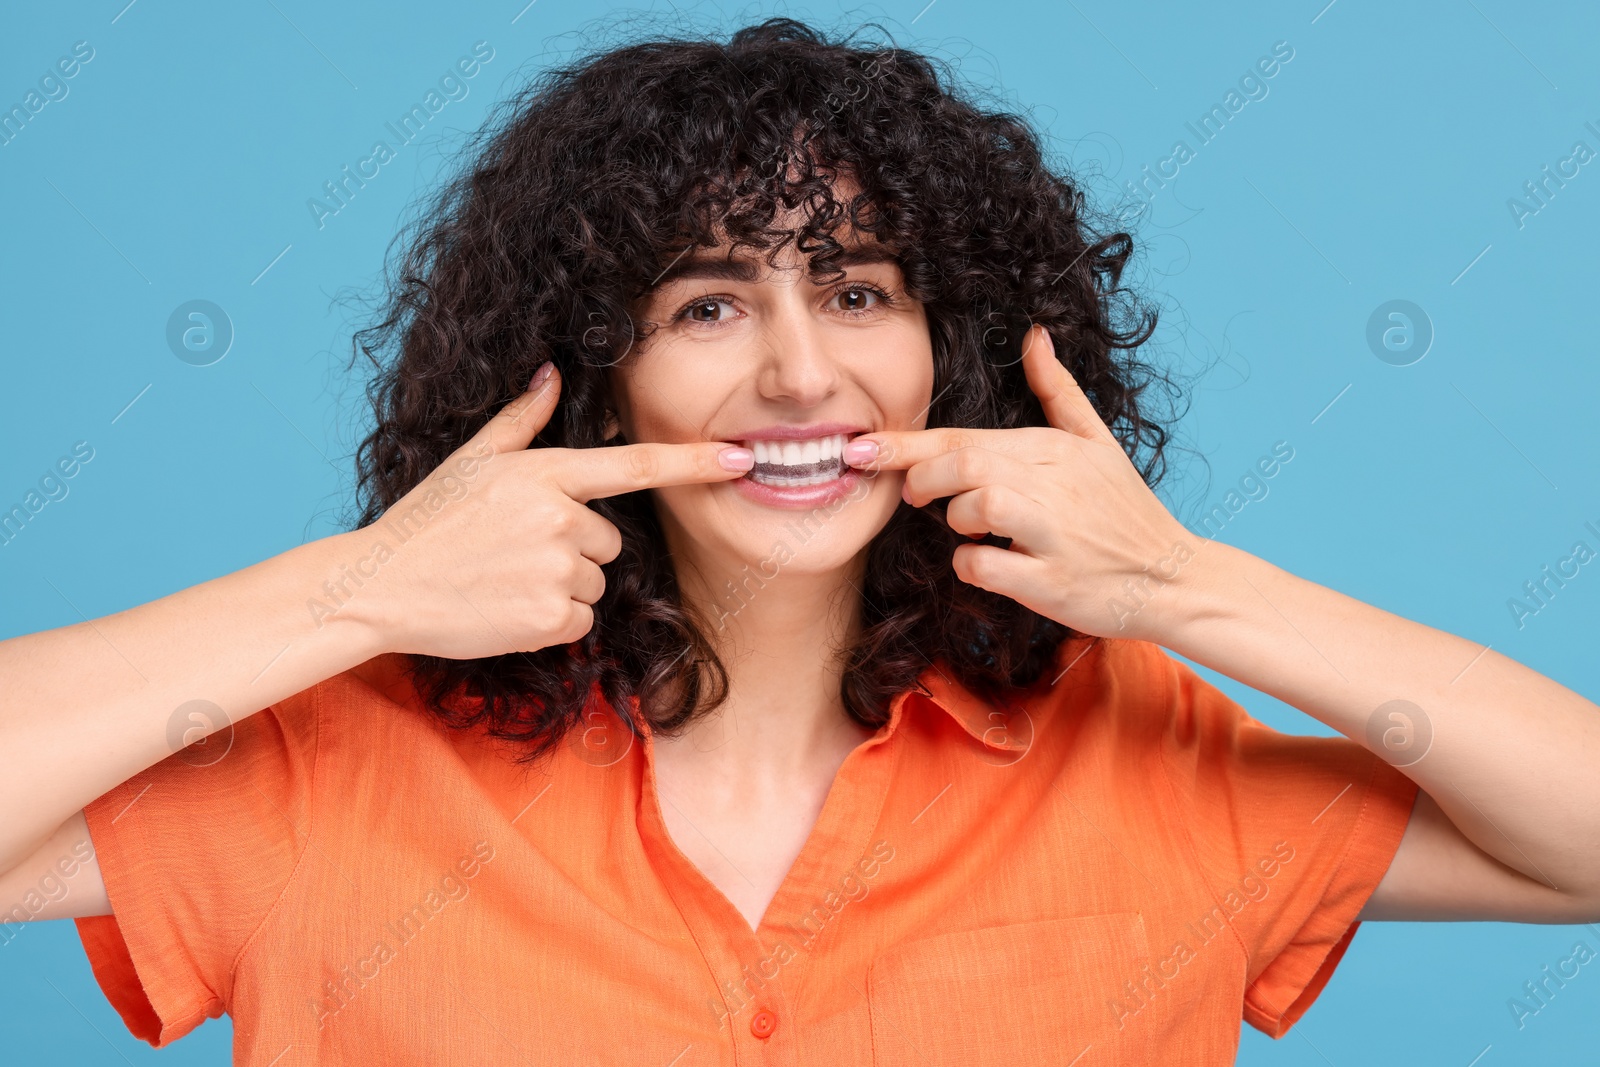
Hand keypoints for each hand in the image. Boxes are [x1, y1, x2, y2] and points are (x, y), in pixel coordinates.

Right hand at [343, 363, 754, 658]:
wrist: (379, 588)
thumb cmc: (426, 522)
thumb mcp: (472, 461)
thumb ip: (522, 422)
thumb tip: (550, 375)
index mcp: (545, 474)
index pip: (636, 465)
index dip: (694, 461)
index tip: (742, 458)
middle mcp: (559, 517)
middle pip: (608, 541)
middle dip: (573, 551)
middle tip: (514, 552)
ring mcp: (557, 570)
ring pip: (595, 583)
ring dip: (561, 588)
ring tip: (504, 579)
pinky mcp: (552, 618)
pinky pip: (580, 622)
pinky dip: (552, 623)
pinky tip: (507, 608)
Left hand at [842, 326, 1201, 640]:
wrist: (1172, 577)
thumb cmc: (1124, 510)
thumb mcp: (1098, 441)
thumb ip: (1059, 391)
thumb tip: (1035, 336)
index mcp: (1053, 448)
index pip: (964, 437)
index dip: (905, 443)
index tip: (859, 448)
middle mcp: (1055, 485)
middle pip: (966, 464)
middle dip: (922, 478)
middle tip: (912, 495)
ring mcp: (1056, 533)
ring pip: (981, 506)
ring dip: (957, 519)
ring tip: (968, 526)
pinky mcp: (1054, 581)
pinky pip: (989, 566)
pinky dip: (971, 565)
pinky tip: (983, 563)